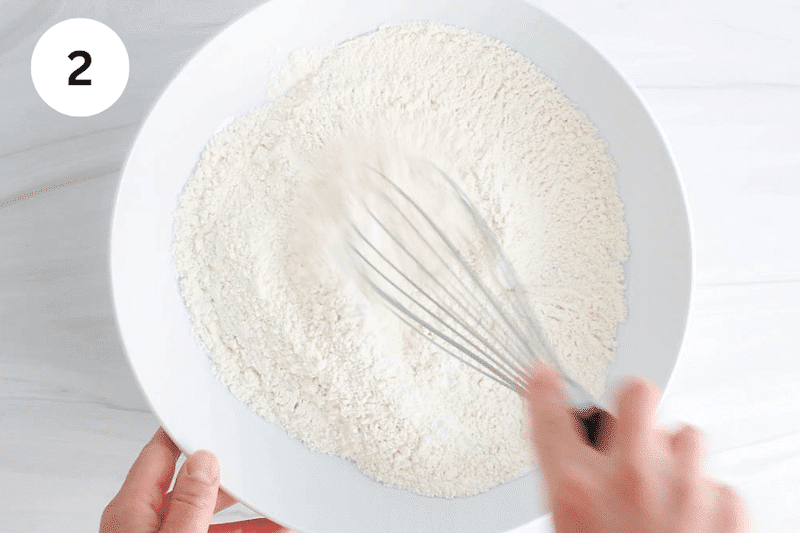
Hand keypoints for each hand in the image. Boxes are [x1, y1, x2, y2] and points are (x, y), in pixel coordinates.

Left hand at [100, 427, 288, 532]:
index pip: (162, 452)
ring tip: (283, 504)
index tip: (217, 410)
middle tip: (263, 458)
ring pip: (215, 516)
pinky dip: (250, 532)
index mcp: (133, 511)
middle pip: (195, 482)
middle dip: (234, 473)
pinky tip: (276, 530)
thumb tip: (204, 460)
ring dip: (250, 511)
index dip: (189, 428)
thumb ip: (189, 504)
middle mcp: (147, 522)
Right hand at [526, 363, 753, 532]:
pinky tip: (693, 525)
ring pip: (688, 435)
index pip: (549, 410)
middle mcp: (630, 480)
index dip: (543, 387)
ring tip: (665, 490)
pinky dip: (708, 499)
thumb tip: (572, 473)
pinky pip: (722, 483)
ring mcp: (685, 492)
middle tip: (627, 431)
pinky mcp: (729, 513)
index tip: (544, 379)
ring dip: (675, 456)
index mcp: (576, 490)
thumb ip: (570, 495)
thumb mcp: (567, 529)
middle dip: (632, 406)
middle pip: (638, 393)